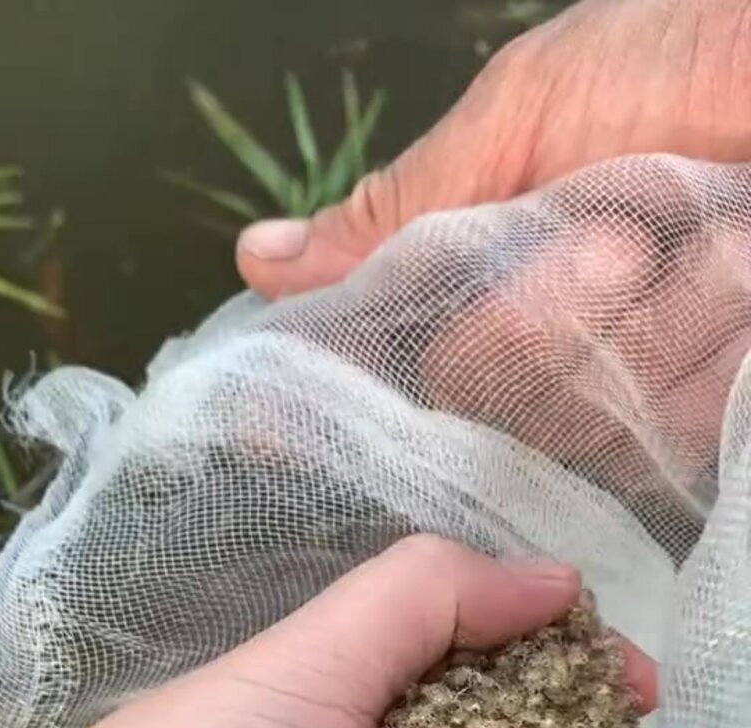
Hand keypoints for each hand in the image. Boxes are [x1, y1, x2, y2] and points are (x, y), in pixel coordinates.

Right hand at [236, 0, 750, 506]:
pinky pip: (659, 433)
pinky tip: (739, 282)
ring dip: (645, 316)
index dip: (332, 394)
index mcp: (479, 275)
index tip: (274, 427)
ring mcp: (622, 397)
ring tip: (706, 235)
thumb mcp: (529, 108)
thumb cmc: (694, 56)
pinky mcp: (692, 432)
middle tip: (613, 238)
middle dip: (540, 315)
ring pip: (567, 423)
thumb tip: (261, 262)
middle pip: (470, 402)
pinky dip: (706, 344)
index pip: (382, 363)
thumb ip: (404, 205)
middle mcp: (540, 350)